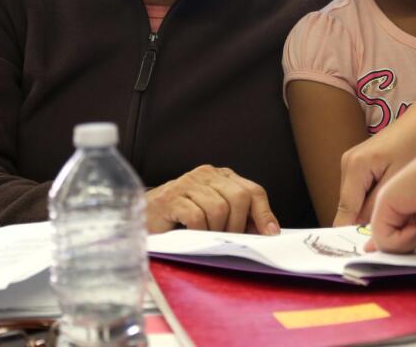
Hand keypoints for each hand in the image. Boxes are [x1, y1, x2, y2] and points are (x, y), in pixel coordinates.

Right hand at [145, 165, 279, 233]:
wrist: (145, 215)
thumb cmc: (182, 217)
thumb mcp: (215, 214)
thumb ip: (239, 218)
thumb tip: (267, 231)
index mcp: (221, 177)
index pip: (252, 191)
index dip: (264, 213)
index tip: (270, 234)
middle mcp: (207, 175)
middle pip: (239, 198)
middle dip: (238, 225)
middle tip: (229, 240)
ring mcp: (188, 183)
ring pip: (219, 208)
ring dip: (216, 230)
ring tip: (206, 237)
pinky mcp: (171, 198)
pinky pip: (196, 217)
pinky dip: (199, 231)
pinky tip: (191, 234)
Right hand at [334, 116, 415, 226]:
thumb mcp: (399, 180)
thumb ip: (378, 208)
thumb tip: (366, 232)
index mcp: (354, 167)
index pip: (344, 216)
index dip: (360, 234)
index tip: (379, 247)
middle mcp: (349, 164)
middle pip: (353, 211)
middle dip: (375, 223)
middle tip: (404, 229)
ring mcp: (357, 163)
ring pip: (363, 203)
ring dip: (382, 212)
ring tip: (408, 212)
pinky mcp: (368, 164)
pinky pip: (370, 192)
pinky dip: (385, 200)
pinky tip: (406, 199)